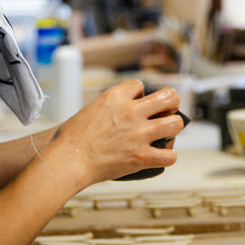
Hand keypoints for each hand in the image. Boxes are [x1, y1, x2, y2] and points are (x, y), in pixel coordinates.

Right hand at [46, 79, 184, 185]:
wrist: (68, 160)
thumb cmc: (71, 138)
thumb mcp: (91, 108)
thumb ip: (111, 106)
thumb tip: (120, 113)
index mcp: (116, 96)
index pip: (140, 84)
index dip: (140, 94)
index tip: (136, 103)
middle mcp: (132, 111)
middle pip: (169, 97)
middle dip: (171, 103)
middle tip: (165, 112)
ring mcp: (139, 134)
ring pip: (176, 123)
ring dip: (173, 127)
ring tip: (166, 132)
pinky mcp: (141, 157)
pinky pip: (170, 156)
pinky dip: (167, 157)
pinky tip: (160, 156)